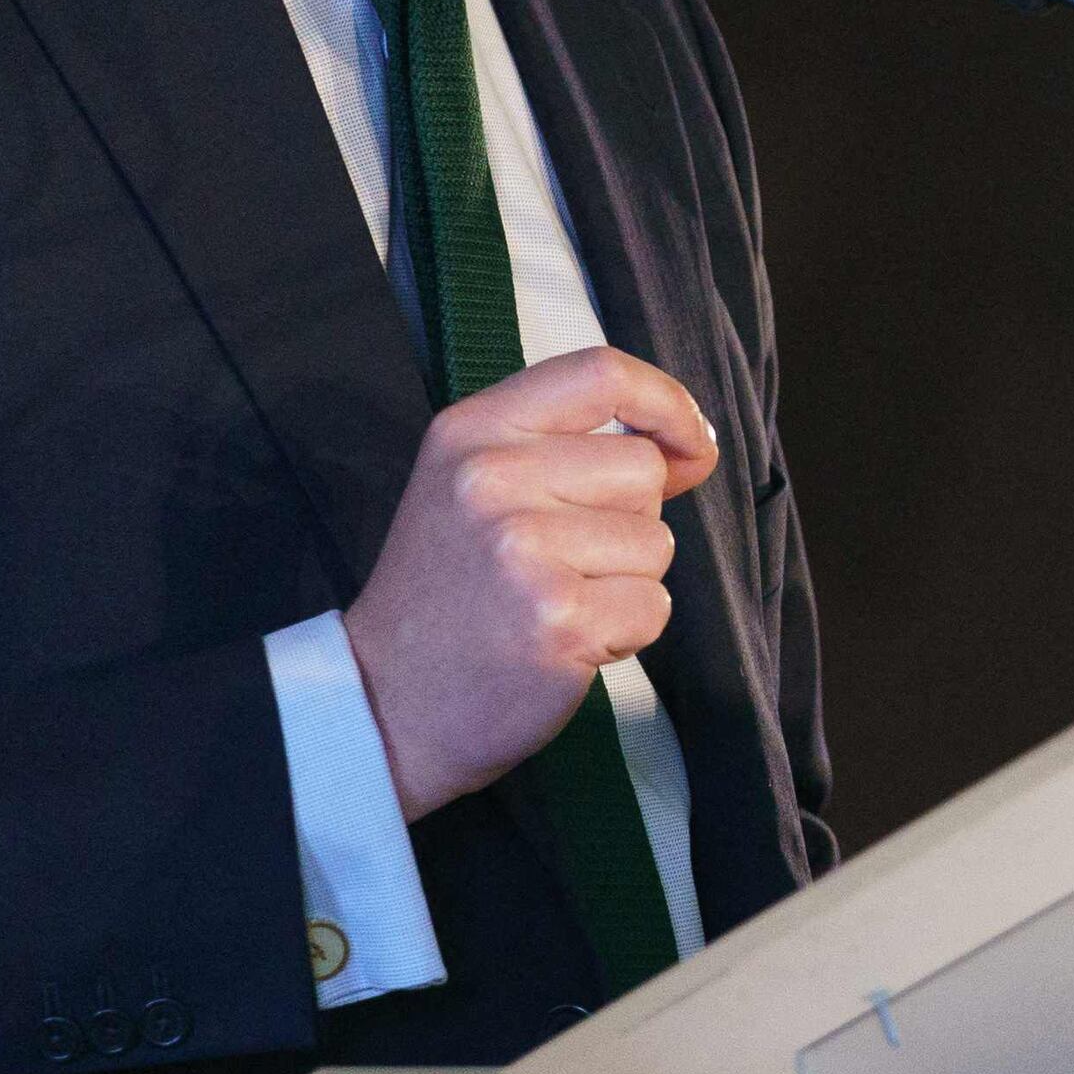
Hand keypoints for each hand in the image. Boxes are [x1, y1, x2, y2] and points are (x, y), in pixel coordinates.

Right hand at [344, 347, 718, 818]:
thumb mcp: (472, 486)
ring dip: (626, 583)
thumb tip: (686, 445)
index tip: (689, 444)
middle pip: (641, 468)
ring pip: (656, 542)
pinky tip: (565, 642)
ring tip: (555, 603)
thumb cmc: (448, 595)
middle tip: (561, 564)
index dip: (666, 404)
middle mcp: (492, 477)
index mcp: (472, 430)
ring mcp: (524, 548)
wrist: (385, 701)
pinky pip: (653, 606)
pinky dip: (626, 633)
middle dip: (629, 521)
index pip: (600, 372)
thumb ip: (562, 448)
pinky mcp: (558, 617)